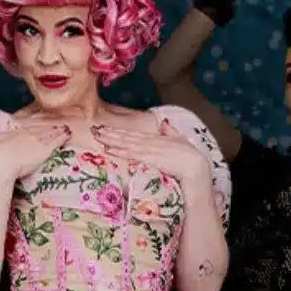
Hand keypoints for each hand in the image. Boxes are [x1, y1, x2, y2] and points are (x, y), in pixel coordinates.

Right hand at [0, 112, 71, 179]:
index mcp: (18, 131)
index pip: (32, 126)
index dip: (39, 124)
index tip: (45, 121)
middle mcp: (29, 134)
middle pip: (43, 129)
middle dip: (51, 126)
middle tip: (61, 122)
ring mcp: (38, 142)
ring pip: (51, 134)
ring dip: (59, 131)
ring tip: (67, 128)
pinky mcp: (44, 151)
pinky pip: (55, 142)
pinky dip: (62, 138)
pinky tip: (68, 134)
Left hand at [92, 121, 208, 183]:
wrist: (196, 168)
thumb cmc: (190, 157)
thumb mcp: (180, 140)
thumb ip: (171, 131)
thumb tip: (164, 122)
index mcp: (156, 137)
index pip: (133, 134)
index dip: (119, 131)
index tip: (105, 129)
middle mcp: (151, 141)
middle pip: (127, 136)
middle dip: (110, 133)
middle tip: (94, 129)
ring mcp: (150, 149)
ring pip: (127, 143)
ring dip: (112, 140)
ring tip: (98, 136)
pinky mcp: (151, 158)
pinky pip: (132, 154)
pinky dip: (120, 151)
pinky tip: (109, 149)